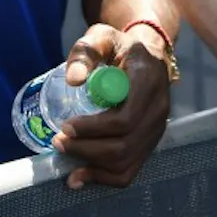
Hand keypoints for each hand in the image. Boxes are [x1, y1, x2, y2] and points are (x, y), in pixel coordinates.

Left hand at [53, 23, 172, 188]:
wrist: (149, 55)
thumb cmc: (120, 46)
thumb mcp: (102, 38)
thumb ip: (85, 52)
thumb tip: (72, 80)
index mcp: (148, 82)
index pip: (125, 118)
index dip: (94, 128)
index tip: (66, 126)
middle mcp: (158, 109)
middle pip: (124, 145)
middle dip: (87, 149)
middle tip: (58, 141)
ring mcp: (157, 129)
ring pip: (126, 162)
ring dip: (92, 166)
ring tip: (64, 156)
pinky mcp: (150, 142)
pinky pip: (130, 170)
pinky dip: (103, 178)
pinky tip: (80, 177)